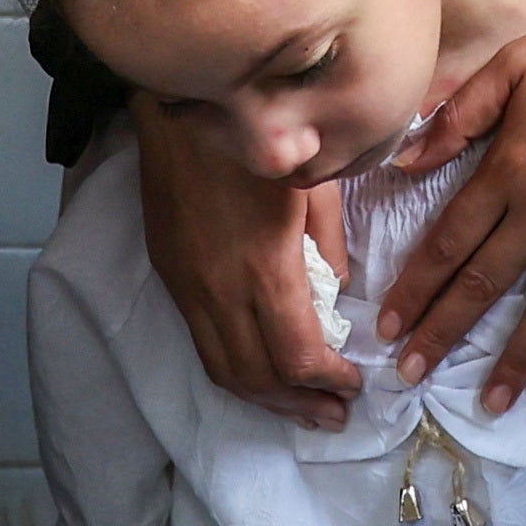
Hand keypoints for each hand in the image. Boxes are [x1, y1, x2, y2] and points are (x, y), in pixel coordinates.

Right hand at [129, 100, 360, 428]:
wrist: (176, 109)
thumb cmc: (259, 134)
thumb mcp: (317, 181)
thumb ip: (332, 243)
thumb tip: (341, 291)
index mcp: (265, 267)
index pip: (297, 354)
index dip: (328, 380)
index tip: (355, 383)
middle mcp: (220, 289)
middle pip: (258, 377)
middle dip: (300, 404)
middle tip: (334, 417)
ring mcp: (188, 287)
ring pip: (223, 370)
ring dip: (264, 399)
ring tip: (301, 410)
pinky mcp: (170, 277)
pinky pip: (202, 344)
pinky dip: (235, 372)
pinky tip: (260, 373)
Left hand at [381, 0, 525, 399]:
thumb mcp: (513, 63)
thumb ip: (457, 116)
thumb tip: (404, 164)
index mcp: (511, 168)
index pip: (450, 242)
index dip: (415, 287)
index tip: (387, 326)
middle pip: (486, 284)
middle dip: (444, 334)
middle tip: (412, 375)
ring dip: (517, 358)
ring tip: (492, 402)